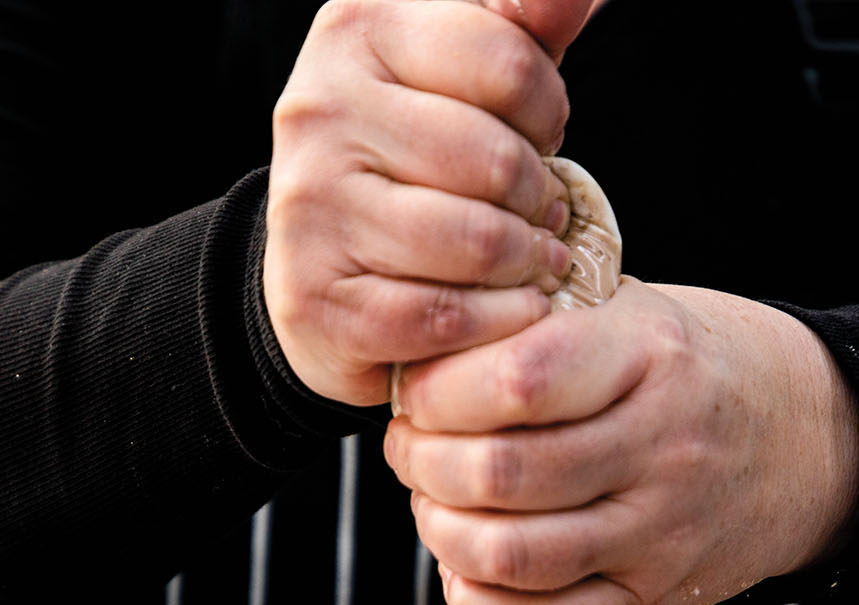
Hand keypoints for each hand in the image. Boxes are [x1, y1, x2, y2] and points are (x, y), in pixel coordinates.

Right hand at [263, 0, 590, 406]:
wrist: (323, 273)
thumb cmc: (411, 163)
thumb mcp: (464, 79)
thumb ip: (520, 30)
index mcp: (357, 30)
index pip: (506, 61)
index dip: (548, 110)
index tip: (541, 136)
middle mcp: (319, 109)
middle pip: (494, 158)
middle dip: (539, 196)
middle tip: (543, 214)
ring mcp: (310, 208)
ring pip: (474, 240)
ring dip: (526, 263)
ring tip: (534, 261)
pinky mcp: (318, 301)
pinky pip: (446, 316)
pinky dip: (499, 320)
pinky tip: (513, 309)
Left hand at [384, 280, 858, 604]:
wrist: (810, 440)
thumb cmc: (694, 368)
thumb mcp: (633, 313)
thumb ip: (538, 330)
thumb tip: (414, 367)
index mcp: (648, 357)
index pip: (516, 379)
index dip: (438, 392)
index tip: (417, 393)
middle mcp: (660, 448)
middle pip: (500, 473)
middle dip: (425, 464)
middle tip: (413, 451)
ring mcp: (661, 533)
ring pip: (514, 556)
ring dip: (443, 535)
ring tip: (436, 507)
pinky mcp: (655, 598)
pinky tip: (466, 573)